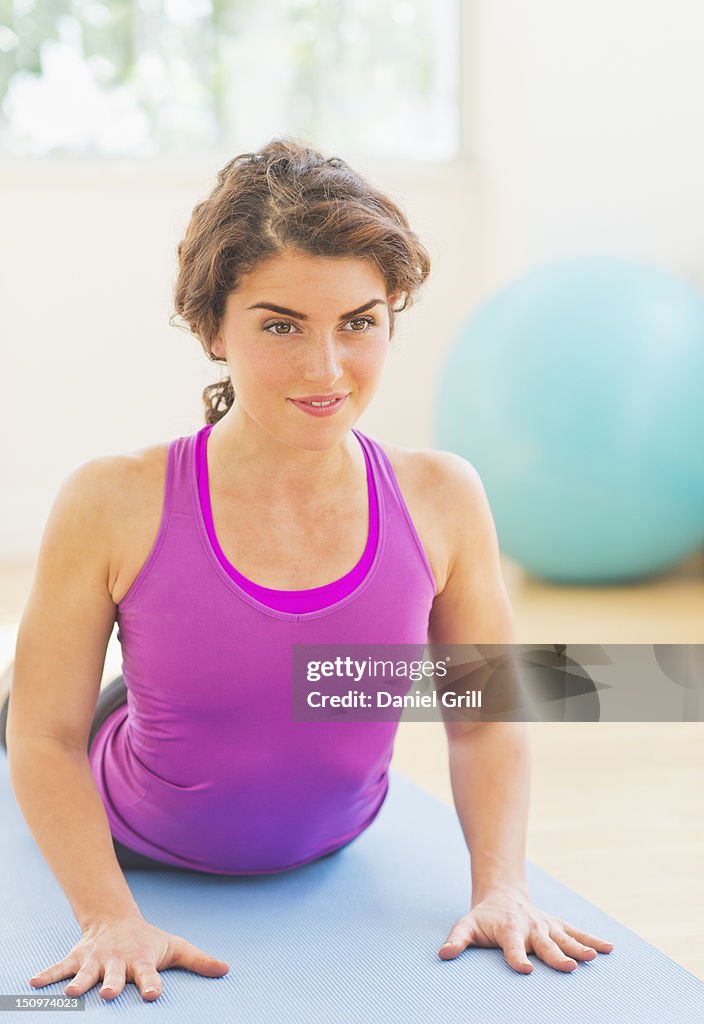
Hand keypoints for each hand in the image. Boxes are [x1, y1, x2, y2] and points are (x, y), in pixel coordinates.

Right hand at [28, 915, 229, 1000]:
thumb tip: (227, 969)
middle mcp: (117, 961)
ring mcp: (96, 960)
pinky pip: (59, 967)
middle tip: (107, 994)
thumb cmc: (148, 941)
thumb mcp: (174, 948)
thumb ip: (198, 960)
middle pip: (114, 974)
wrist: (116, 918)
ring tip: (69, 995)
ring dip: (78, 982)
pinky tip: (33, 982)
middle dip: (110, 984)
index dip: (151, 984)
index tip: (152, 994)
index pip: (149, 973)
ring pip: (86, 972)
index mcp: (141, 960)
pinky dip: (47, 975)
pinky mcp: (77, 958)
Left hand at [438, 885, 613, 973]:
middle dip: (556, 956)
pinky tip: (609, 949)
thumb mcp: (466, 926)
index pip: (513, 947)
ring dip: (579, 947)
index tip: (525, 970)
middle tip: (569, 967)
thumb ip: (457, 940)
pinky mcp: (558, 926)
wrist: (503, 894)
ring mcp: (547, 926)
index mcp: (509, 930)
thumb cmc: (484, 918)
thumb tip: (443, 956)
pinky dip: (593, 939)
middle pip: (544, 944)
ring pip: (565, 937)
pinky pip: (577, 932)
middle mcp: (531, 927)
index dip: (517, 958)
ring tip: (593, 957)